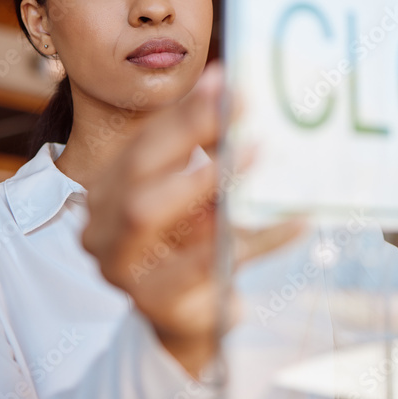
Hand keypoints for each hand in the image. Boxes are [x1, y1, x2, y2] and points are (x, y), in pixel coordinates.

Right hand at [81, 60, 302, 375]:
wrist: (188, 317)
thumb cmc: (191, 244)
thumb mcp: (195, 194)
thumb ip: (206, 150)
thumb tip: (235, 93)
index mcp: (107, 193)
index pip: (142, 144)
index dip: (182, 113)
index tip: (222, 82)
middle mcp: (100, 229)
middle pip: (137, 172)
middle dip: (187, 134)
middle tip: (239, 111)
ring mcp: (120, 269)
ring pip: (144, 214)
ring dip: (199, 178)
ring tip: (252, 153)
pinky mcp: (155, 303)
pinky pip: (203, 265)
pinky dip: (255, 240)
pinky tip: (296, 221)